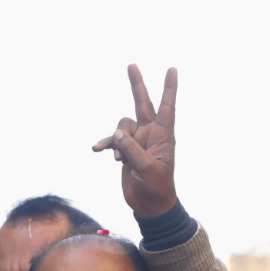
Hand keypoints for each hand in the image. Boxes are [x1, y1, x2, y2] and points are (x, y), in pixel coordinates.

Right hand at [93, 63, 178, 218]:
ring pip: (122, 126)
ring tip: (120, 160)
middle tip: (131, 65)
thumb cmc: (157, 188)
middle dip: (137, 85)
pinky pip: (112, 141)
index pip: (167, 107)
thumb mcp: (148, 169)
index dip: (169, 88)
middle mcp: (151, 134)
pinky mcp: (125, 151)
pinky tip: (97, 150)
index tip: (172, 69)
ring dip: (116, 140)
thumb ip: (133, 149)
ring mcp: (137, 141)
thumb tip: (117, 133)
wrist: (150, 206)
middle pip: (142, 104)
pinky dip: (105, 144)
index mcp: (164, 136)